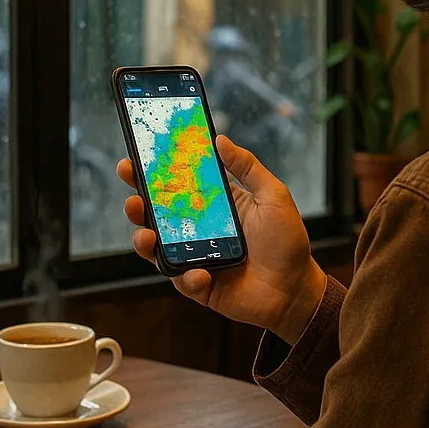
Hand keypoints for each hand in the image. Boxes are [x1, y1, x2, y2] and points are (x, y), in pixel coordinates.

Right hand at [117, 135, 326, 344]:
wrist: (296, 289)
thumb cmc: (287, 242)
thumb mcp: (273, 196)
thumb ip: (247, 167)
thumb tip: (220, 138)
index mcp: (213, 205)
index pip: (176, 185)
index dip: (151, 173)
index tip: (134, 160)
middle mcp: (198, 230)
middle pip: (156, 215)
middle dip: (136, 205)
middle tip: (132, 198)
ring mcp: (196, 258)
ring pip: (157, 249)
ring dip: (144, 241)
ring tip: (146, 236)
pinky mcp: (199, 286)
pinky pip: (182, 281)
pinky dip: (188, 277)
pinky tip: (201, 273)